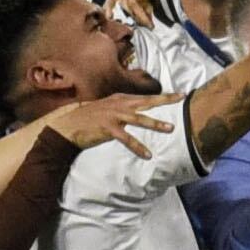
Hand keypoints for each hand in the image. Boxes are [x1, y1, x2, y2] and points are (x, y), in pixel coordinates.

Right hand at [43, 92, 178, 159]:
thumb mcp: (108, 109)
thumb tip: (139, 112)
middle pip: (147, 101)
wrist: (68, 124)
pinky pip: (127, 138)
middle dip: (165, 100)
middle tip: (182, 98)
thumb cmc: (89, 118)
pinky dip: (138, 146)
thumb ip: (124, 109)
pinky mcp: (108, 128)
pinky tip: (148, 155)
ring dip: (156, 123)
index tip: (181, 94)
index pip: (146, 97)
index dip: (164, 96)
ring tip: (170, 128)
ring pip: (139, 118)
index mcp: (120, 99)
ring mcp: (113, 115)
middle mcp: (119, 104)